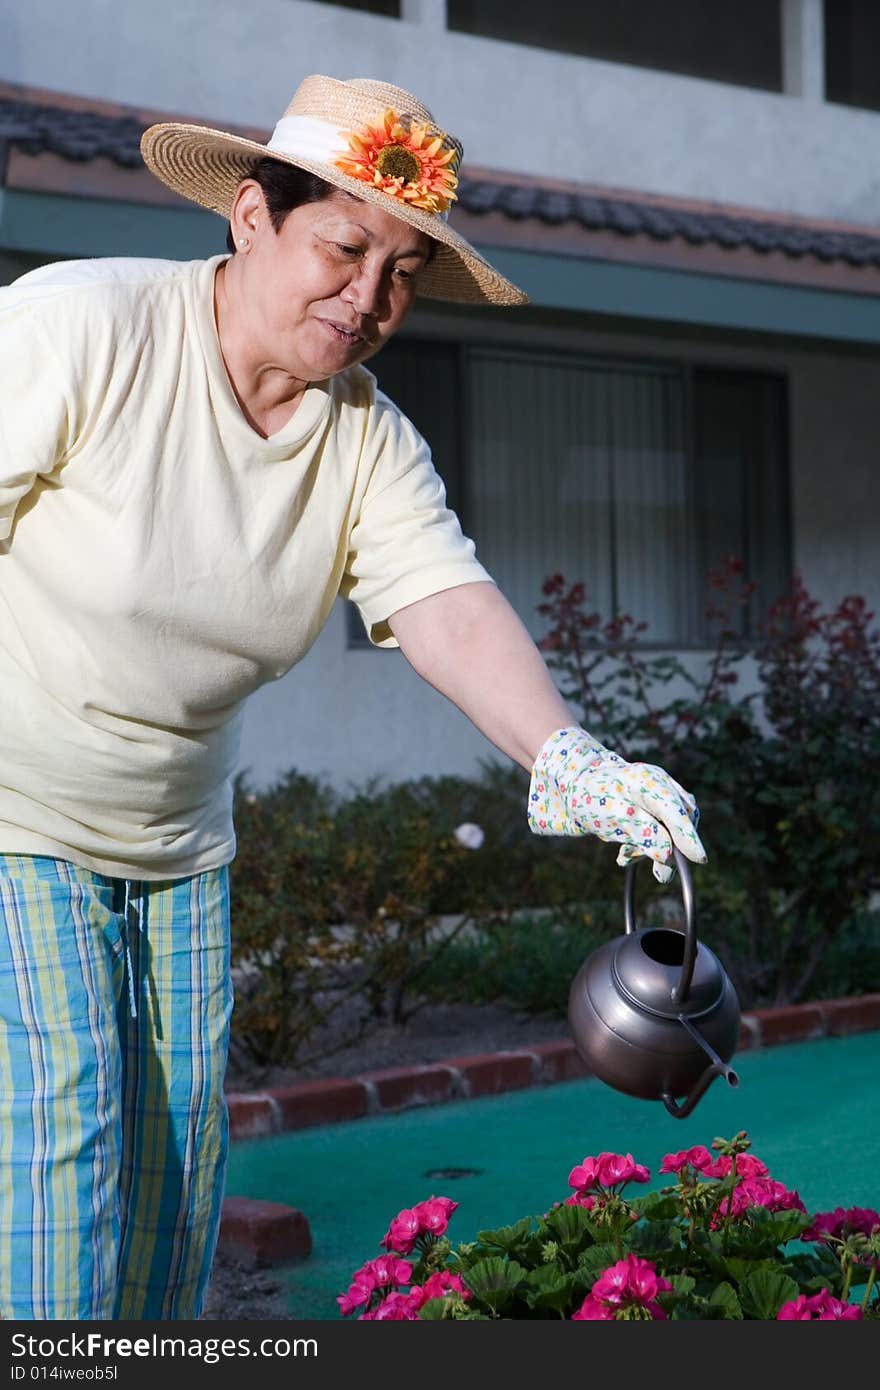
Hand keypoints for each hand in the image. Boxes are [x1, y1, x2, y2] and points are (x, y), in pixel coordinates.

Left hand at [527, 726, 706, 882]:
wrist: (576, 783)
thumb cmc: (593, 797)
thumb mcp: (614, 818)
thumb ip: (643, 834)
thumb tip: (668, 855)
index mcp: (650, 782)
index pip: (677, 813)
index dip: (689, 837)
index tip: (699, 859)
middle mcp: (662, 784)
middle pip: (681, 822)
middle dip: (667, 847)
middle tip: (642, 863)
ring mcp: (662, 793)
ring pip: (673, 829)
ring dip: (652, 848)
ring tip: (625, 855)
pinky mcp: (657, 806)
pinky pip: (663, 830)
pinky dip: (647, 845)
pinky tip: (626, 852)